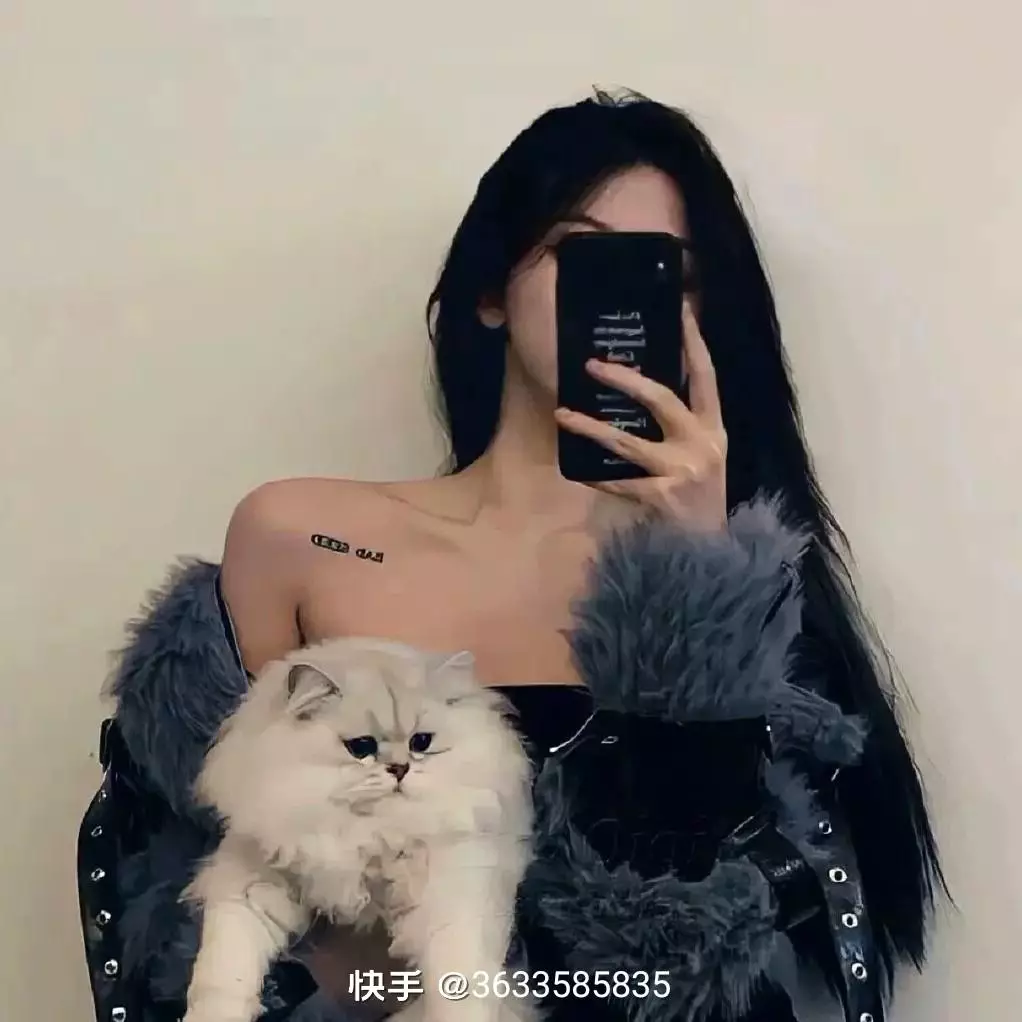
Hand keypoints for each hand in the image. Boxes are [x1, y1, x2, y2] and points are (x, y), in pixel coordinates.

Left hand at [554, 301, 727, 529]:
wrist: (711, 551)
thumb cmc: (700, 499)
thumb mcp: (704, 456)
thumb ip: (683, 426)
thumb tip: (643, 387)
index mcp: (714, 430)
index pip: (707, 377)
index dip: (694, 343)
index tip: (681, 312)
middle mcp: (702, 445)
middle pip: (662, 400)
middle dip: (626, 379)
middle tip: (591, 365)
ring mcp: (681, 472)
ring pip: (627, 442)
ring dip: (591, 427)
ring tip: (563, 414)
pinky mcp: (661, 498)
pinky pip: (617, 481)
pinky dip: (595, 474)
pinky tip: (574, 467)